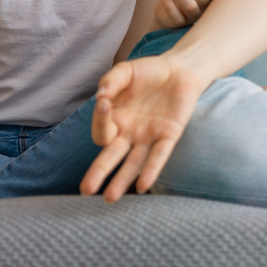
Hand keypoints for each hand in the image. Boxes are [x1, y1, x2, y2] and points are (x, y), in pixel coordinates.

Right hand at [81, 53, 206, 201]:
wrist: (180, 68)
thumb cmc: (148, 72)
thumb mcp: (125, 71)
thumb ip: (110, 80)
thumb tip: (101, 96)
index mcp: (115, 120)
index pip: (101, 130)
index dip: (100, 119)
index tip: (103, 102)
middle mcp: (129, 133)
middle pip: (111, 156)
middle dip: (98, 172)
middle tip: (86, 190)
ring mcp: (148, 136)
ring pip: (133, 162)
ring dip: (122, 180)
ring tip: (109, 198)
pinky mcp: (169, 134)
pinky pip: (159, 154)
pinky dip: (152, 169)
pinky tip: (143, 185)